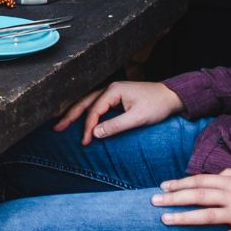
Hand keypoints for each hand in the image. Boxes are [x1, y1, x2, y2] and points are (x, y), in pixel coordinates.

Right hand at [54, 80, 182, 144]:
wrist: (173, 96)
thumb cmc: (157, 105)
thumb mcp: (138, 118)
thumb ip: (116, 125)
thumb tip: (95, 133)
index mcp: (113, 91)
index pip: (94, 110)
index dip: (88, 127)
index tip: (85, 141)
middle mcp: (109, 89)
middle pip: (84, 102)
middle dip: (69, 116)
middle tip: (56, 128)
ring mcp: (112, 92)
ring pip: (88, 102)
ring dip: (75, 113)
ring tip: (61, 122)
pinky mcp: (116, 97)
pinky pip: (96, 104)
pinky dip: (86, 111)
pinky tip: (80, 118)